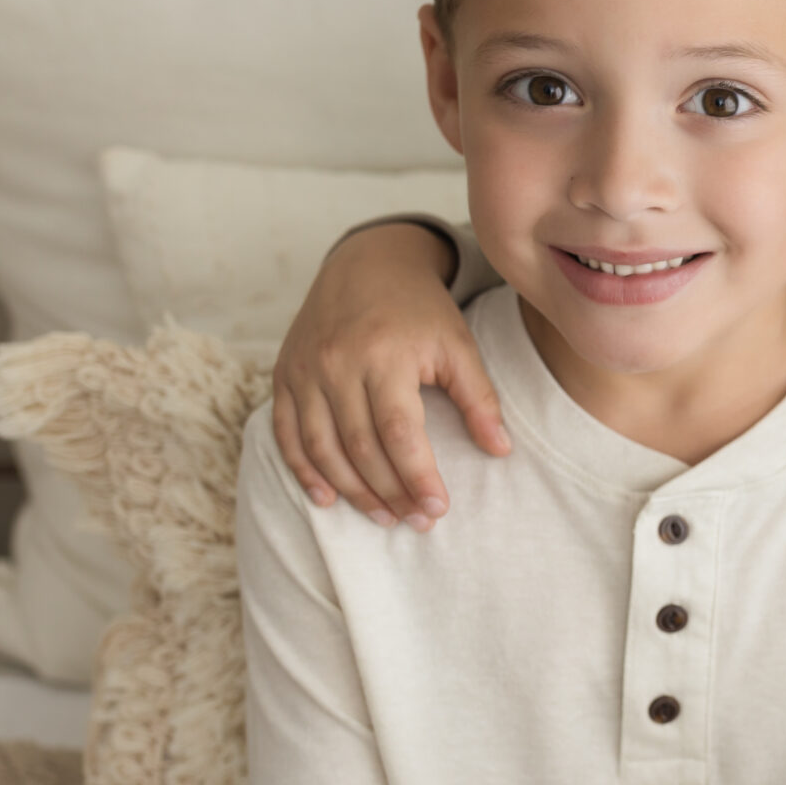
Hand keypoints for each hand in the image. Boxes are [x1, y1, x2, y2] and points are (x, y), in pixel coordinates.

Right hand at [271, 221, 508, 527]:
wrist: (367, 263)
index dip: (418, 477)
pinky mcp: (284, 373)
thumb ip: (479, 398)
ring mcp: (304, 369)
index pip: (399, 432)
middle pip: (360, 447)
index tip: (438, 509)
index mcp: (385, 354)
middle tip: (418, 521)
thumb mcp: (458, 345)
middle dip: (390, 492)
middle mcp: (337, 363)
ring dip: (351, 491)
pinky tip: (328, 498)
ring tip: (384, 517)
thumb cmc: (420, 310)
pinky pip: (287, 432)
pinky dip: (304, 470)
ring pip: (321, 447)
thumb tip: (501, 451)